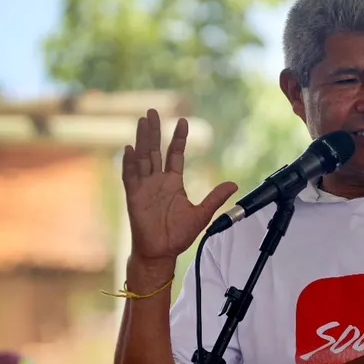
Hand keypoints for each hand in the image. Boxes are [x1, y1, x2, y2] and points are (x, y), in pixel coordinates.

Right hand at [122, 109, 236, 265]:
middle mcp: (157, 181)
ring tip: (142, 121)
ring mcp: (144, 187)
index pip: (175, 154)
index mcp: (173, 183)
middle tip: (152, 111)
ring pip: (142, 158)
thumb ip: (215, 198)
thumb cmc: (178, 235)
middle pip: (154, 150)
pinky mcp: (134, 197)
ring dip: (141, 139)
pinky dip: (129, 163)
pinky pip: (130, 177)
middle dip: (154, 130)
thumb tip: (233, 184)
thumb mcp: (201, 214)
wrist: (161, 252)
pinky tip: (130, 148)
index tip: (182, 120)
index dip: (178, 138)